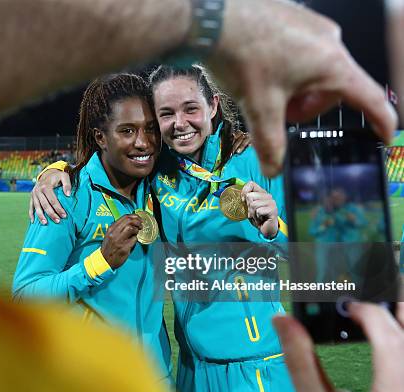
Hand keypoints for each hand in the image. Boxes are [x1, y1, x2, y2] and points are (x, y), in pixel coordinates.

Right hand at [29, 169, 70, 224]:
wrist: (47, 173)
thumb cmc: (57, 176)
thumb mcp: (64, 176)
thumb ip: (67, 184)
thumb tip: (68, 195)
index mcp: (46, 186)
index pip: (53, 200)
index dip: (58, 208)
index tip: (64, 215)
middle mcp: (38, 190)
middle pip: (45, 205)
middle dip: (51, 214)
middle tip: (58, 221)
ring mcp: (34, 194)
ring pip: (37, 207)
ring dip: (41, 216)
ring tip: (45, 223)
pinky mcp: (31, 197)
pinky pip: (30, 207)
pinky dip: (31, 214)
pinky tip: (33, 221)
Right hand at [100, 214, 141, 268]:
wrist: (105, 260)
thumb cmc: (108, 248)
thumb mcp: (109, 235)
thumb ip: (118, 228)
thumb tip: (130, 222)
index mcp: (111, 229)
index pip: (124, 217)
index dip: (134, 216)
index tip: (138, 218)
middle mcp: (114, 233)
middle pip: (129, 221)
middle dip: (138, 221)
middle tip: (140, 225)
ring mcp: (119, 241)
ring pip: (131, 228)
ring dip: (137, 229)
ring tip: (137, 232)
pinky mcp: (124, 248)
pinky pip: (133, 240)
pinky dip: (135, 239)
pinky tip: (133, 240)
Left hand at [208, 0, 396, 175]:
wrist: (212, 18)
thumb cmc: (240, 54)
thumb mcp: (258, 107)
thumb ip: (270, 143)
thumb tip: (273, 169)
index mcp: (331, 63)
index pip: (369, 98)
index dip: (380, 122)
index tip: (384, 138)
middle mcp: (329, 41)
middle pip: (334, 89)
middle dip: (308, 108)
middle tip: (280, 114)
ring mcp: (313, 27)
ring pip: (316, 73)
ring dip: (297, 90)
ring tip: (266, 91)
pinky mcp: (296, 20)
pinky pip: (303, 54)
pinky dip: (288, 72)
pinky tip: (262, 73)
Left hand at [241, 181, 277, 238]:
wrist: (266, 229)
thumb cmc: (258, 218)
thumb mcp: (249, 207)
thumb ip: (246, 200)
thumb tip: (240, 196)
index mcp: (262, 193)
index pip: (251, 184)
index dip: (244, 191)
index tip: (243, 201)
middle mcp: (268, 196)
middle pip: (250, 196)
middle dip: (248, 207)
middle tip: (253, 212)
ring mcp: (271, 202)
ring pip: (253, 204)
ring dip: (252, 213)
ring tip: (257, 216)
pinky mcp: (273, 210)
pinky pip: (258, 211)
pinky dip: (257, 217)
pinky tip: (261, 219)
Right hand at [273, 302, 403, 391]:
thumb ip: (300, 361)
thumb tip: (283, 322)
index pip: (391, 343)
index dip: (370, 314)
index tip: (349, 306)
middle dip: (396, 304)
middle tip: (376, 286)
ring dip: (397, 318)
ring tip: (377, 306)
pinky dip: (397, 336)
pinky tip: (384, 331)